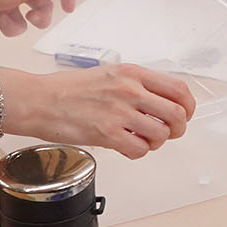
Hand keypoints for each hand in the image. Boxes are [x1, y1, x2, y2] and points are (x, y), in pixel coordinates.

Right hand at [8, 64, 194, 158]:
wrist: (39, 100)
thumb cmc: (67, 88)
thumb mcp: (108, 74)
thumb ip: (135, 85)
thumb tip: (159, 101)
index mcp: (132, 73)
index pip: (179, 89)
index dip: (188, 106)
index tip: (184, 114)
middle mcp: (130, 90)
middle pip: (177, 113)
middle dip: (177, 128)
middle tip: (168, 132)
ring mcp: (119, 113)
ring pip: (161, 134)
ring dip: (156, 142)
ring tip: (143, 140)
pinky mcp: (107, 134)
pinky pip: (140, 150)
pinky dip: (138, 152)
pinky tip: (127, 146)